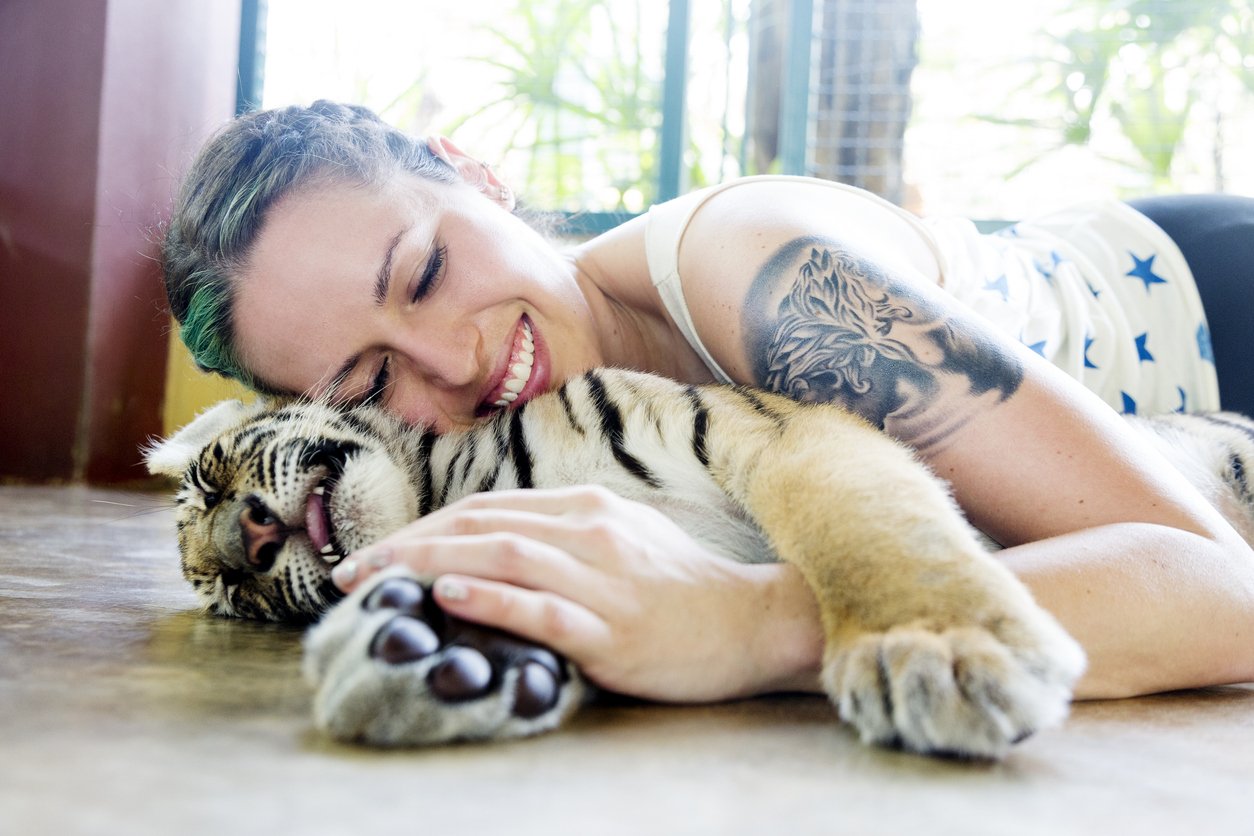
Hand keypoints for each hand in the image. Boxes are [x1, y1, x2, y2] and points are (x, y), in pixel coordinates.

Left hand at [331, 485, 823, 702]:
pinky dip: (491, 600)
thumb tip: (490, 546)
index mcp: (587, 508)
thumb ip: (561, 536)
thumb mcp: (623, 539)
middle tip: (350, 571)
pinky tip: (448, 596)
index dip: (424, 526)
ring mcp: (603, 580)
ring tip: (375, 582)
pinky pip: (542, 609)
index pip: (486, 508)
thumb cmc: (682, 587)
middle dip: (407, 545)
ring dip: (429, 567)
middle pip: (481, 526)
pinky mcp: (614, 629)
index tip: (376, 551)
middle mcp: (590, 533)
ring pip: (502, 559)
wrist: (754, 620)